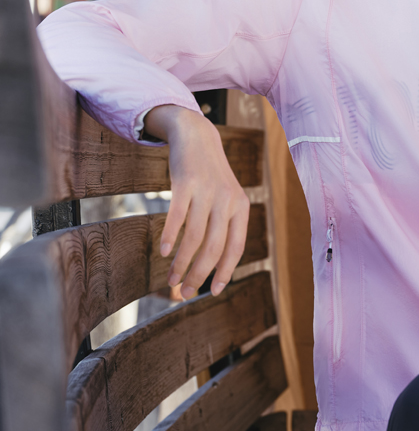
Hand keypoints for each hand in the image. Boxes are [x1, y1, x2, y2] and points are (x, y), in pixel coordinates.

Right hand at [145, 105, 250, 298]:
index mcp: (241, 207)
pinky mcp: (186, 183)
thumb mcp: (227, 198)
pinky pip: (177, 216)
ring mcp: (207, 191)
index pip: (236, 247)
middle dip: (199, 275)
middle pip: (213, 248)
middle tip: (185, 293)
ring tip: (172, 280)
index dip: (225, 272)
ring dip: (182, 263)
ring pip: (194, 237)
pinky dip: (170, 237)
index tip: (213, 292)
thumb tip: (214, 266)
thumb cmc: (211, 177)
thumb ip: (224, 226)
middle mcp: (227, 200)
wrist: (198, 137)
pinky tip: (164, 252)